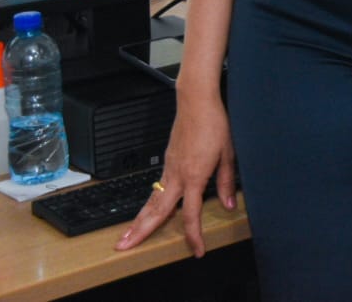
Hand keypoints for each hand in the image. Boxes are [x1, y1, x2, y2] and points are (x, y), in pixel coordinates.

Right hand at [116, 93, 235, 256]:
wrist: (196, 101)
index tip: (197, 250)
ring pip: (151, 200)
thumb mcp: (229, 153)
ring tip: (125, 236)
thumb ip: (227, 181)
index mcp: (194, 176)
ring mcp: (169, 168)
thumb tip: (228, 204)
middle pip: (156, 211)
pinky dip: (147, 203)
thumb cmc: (214, 124)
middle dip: (139, 231)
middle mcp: (177, 175)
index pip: (191, 214)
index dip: (194, 235)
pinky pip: (156, 188)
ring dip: (137, 220)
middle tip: (123, 247)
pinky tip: (146, 210)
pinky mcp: (167, 161)